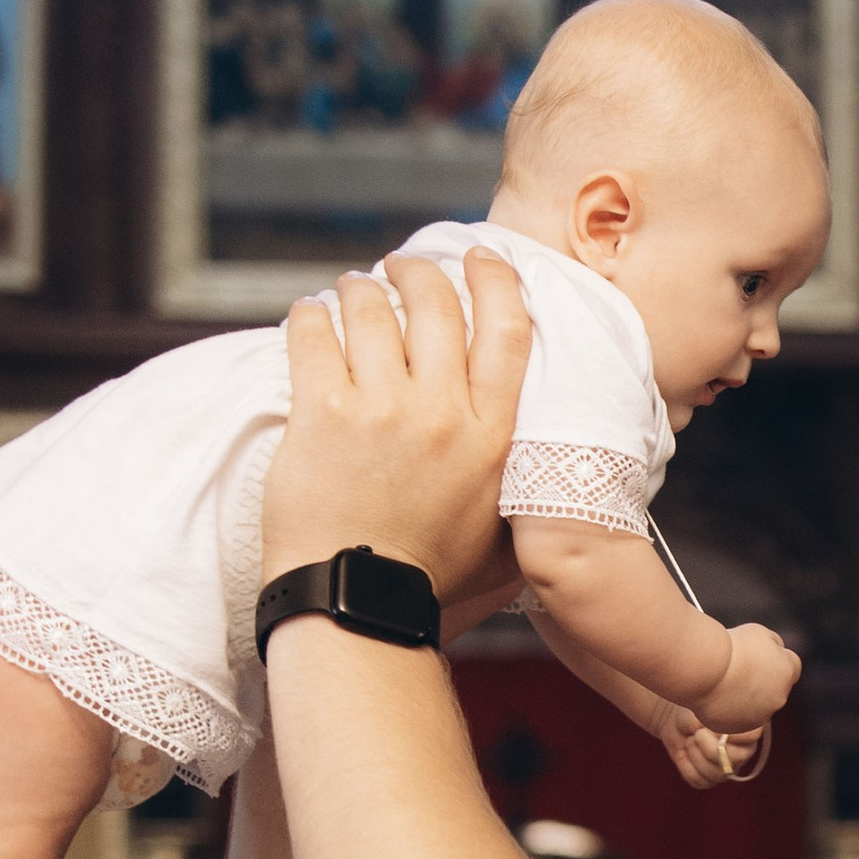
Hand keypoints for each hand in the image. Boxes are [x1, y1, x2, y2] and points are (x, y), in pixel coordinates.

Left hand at [262, 247, 530, 602]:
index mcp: (493, 436)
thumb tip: (550, 482)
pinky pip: (314, 336)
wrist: (359, 601)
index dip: (495, 280)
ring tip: (348, 290)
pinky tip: (308, 316)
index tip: (480, 258)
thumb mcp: (504, 534)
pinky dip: (310, 316)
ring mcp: (383, 410)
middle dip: (418, 271)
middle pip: (438, 304)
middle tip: (402, 266)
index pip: (507, 331)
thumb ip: (521, 492)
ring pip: (373, 310)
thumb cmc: (429, 577)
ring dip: (359, 289)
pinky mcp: (325, 415)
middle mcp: (444, 414)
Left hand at [653, 709, 771, 789]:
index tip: (714, 725)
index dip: (734, 734)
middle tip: (697, 734)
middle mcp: (742, 751)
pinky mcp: (711, 780)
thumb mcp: (696, 706)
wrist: (678, 724)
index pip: (752, 735)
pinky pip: (701, 781)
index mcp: (746, 729)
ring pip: (717, 773)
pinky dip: (686, 767)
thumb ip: (703, 715)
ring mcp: (728, 769)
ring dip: (696, 756)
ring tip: (689, 740)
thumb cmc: (693, 712)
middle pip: (736, 758)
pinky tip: (683, 754)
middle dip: (710, 747)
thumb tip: (701, 730)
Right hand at [694, 625, 799, 734]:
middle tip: (738, 670)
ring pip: (755, 706)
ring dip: (745, 697)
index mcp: (787, 672)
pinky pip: (734, 718)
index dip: (777, 660)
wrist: (705, 669)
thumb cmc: (731, 647)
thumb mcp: (759, 633)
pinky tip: (715, 696)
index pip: (792, 666)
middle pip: (774, 688)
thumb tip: (775, 651)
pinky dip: (728, 709)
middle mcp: (778, 698)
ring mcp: (758, 716)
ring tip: (723, 682)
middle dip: (761, 681)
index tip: (760, 656)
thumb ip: (773, 644)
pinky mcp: (736, 727)